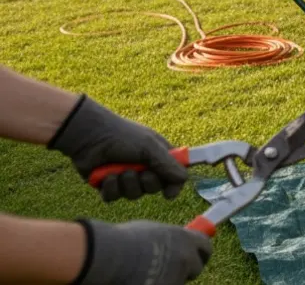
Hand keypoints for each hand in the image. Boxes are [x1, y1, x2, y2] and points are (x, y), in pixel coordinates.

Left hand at [49, 96, 187, 201]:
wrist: (89, 136)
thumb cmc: (122, 135)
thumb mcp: (149, 147)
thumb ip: (168, 164)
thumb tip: (185, 179)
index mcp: (158, 156)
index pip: (173, 175)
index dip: (173, 185)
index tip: (169, 193)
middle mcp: (144, 168)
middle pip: (153, 189)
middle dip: (145, 182)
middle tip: (139, 172)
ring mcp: (125, 177)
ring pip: (133, 195)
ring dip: (126, 184)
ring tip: (118, 171)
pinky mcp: (108, 185)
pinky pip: (113, 198)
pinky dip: (110, 188)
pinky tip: (105, 176)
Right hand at [78, 219, 211, 284]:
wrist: (109, 256)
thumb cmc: (125, 240)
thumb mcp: (154, 231)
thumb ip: (171, 239)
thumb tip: (177, 242)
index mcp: (185, 239)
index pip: (206, 247)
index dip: (200, 253)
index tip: (196, 258)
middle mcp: (186, 258)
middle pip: (196, 267)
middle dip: (187, 270)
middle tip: (171, 270)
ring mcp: (177, 276)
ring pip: (178, 280)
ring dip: (168, 279)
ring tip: (144, 273)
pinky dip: (157, 284)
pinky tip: (141, 280)